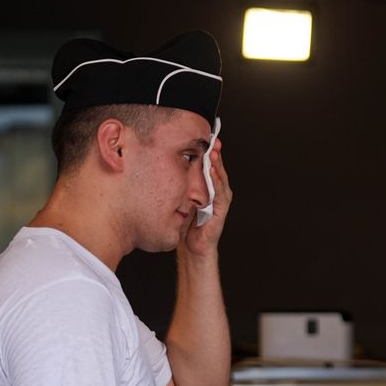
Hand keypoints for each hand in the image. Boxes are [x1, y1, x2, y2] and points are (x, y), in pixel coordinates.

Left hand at [183, 139, 230, 255]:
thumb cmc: (187, 223)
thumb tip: (164, 167)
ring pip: (220, 178)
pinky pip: (219, 193)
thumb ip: (180, 185)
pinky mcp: (220, 211)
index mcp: (208, 188)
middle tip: (213, 140)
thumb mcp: (181, 199)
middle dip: (215, 154)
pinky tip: (211, 171)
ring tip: (214, 152)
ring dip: (217, 164)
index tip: (205, 138)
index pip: (209, 167)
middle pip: (217, 169)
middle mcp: (217, 192)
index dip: (208, 153)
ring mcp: (220, 201)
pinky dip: (216, 181)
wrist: (192, 246)